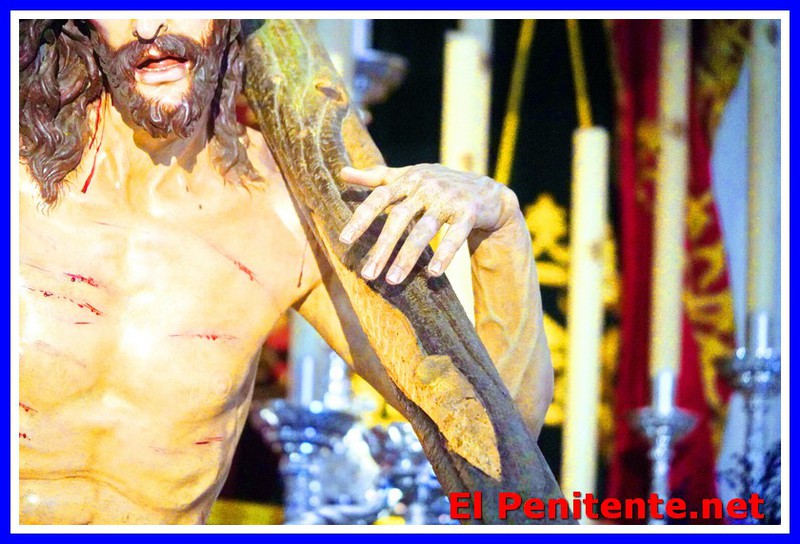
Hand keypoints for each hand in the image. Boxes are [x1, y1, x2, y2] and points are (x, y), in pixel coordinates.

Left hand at [338, 164, 519, 284]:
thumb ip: (376, 176)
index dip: (362, 217)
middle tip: (368, 274)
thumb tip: (342, 172)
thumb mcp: (409, 177)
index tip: (345, 240)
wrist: (487, 192)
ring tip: (392, 280)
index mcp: (409, 179)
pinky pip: (454, 236)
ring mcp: (449, 199)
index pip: (380, 197)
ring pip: (424, 231)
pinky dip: (444, 254)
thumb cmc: (440, 186)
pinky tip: (432, 274)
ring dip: (407, 257)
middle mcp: (427, 186)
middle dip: (382, 247)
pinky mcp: (469, 212)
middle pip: (399, 218)